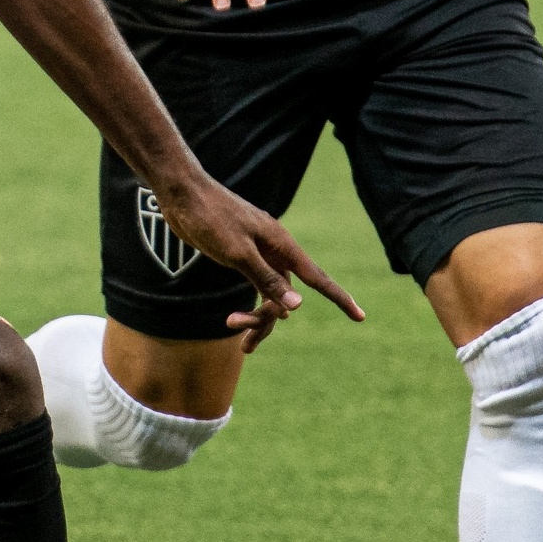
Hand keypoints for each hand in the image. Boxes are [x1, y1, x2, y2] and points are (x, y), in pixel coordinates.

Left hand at [155, 170, 362, 352]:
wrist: (182, 195)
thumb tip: (297, 305)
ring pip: (270, 295)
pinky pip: (256, 286)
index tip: (360, 317)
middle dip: (270, 321)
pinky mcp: (241, 256)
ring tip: (243, 346)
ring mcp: (258, 254)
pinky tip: (238, 323)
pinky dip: (249, 306)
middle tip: (245, 343)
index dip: (340, 298)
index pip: (317, 278)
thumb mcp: (237, 252)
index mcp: (281, 245)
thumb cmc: (210, 217)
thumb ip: (266, 278)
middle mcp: (274, 251)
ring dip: (258, 320)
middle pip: (287, 296)